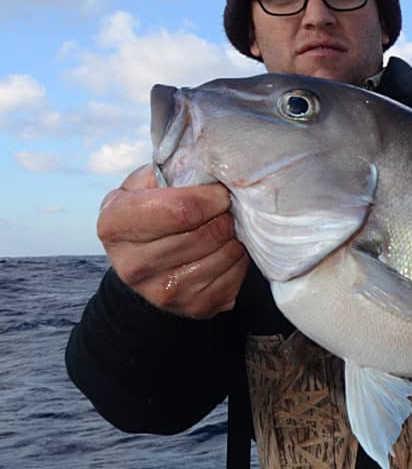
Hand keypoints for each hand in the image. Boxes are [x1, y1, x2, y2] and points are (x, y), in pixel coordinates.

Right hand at [97, 164, 248, 317]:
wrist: (143, 263)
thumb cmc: (149, 212)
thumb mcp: (144, 183)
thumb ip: (168, 168)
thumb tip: (206, 160)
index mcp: (115, 225)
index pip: (181, 210)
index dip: (211, 197)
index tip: (219, 192)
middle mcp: (132, 265)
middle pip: (206, 234)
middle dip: (224, 216)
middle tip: (225, 209)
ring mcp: (162, 293)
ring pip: (224, 255)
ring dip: (234, 237)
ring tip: (224, 228)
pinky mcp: (192, 308)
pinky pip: (235, 278)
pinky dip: (238, 260)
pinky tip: (224, 250)